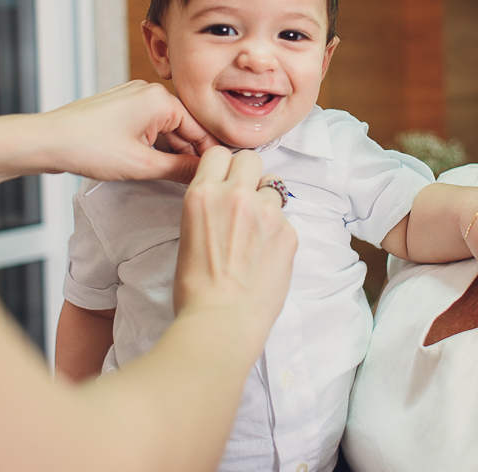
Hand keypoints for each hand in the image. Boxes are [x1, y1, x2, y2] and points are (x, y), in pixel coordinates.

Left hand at [40, 81, 219, 182]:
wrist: (47, 141)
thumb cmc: (87, 147)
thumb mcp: (142, 165)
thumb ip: (180, 169)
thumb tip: (204, 172)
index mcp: (160, 99)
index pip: (199, 129)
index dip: (209, 155)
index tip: (216, 175)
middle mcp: (149, 91)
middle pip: (183, 127)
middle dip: (188, 153)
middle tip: (195, 182)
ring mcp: (133, 96)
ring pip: (165, 128)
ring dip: (170, 151)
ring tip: (172, 177)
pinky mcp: (120, 105)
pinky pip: (148, 125)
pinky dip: (153, 144)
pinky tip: (151, 164)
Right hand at [174, 147, 297, 351]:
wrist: (221, 324)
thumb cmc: (196, 290)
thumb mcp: (188, 236)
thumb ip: (208, 208)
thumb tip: (222, 202)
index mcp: (202, 194)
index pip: (219, 154)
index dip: (223, 168)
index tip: (225, 180)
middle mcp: (235, 195)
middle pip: (251, 160)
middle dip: (248, 176)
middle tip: (245, 201)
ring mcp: (266, 212)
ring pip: (273, 188)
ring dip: (266, 204)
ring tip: (256, 236)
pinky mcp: (288, 232)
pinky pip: (285, 219)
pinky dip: (278, 233)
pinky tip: (266, 257)